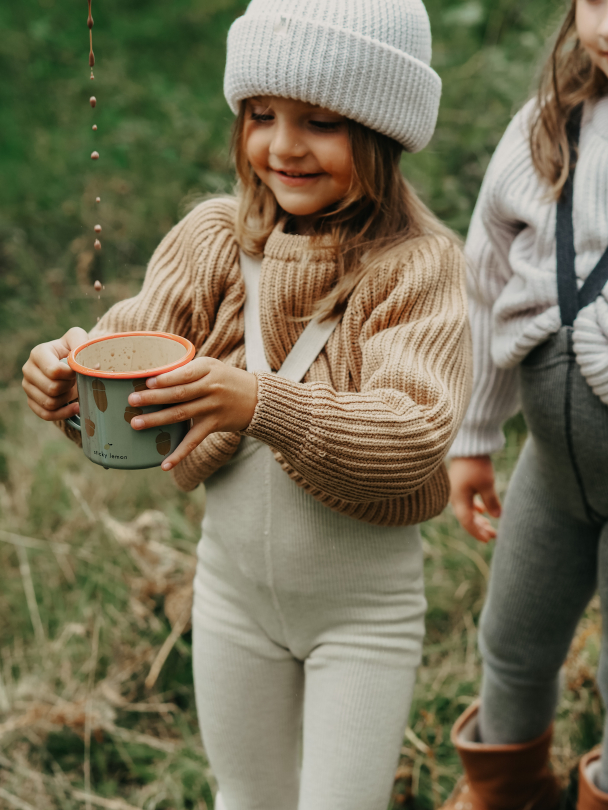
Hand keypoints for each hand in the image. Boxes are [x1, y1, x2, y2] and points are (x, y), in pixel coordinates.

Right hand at [22, 327, 88, 421]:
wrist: (68, 363)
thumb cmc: (73, 351)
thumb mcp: (78, 339)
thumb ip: (82, 343)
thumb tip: (93, 365)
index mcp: (38, 353)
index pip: (54, 371)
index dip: (70, 374)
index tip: (77, 371)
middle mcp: (28, 370)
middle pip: (52, 388)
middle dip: (69, 386)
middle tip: (75, 380)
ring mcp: (28, 387)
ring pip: (49, 403)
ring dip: (67, 398)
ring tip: (73, 389)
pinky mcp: (31, 401)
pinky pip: (46, 414)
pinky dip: (63, 413)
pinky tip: (76, 407)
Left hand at [127, 357, 257, 470]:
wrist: (257, 398)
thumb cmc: (225, 379)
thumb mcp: (210, 366)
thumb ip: (186, 371)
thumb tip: (150, 378)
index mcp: (207, 369)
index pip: (185, 374)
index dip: (166, 379)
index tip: (147, 383)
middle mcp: (211, 388)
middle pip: (179, 394)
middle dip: (154, 398)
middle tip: (132, 401)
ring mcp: (213, 408)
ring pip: (182, 415)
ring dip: (158, 420)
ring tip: (137, 423)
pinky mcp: (214, 425)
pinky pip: (194, 440)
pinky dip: (179, 453)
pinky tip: (165, 464)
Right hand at [449, 456, 500, 542]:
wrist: (468, 445)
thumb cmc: (476, 465)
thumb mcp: (487, 484)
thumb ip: (491, 502)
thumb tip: (497, 517)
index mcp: (459, 498)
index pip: (467, 521)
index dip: (477, 532)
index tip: (489, 539)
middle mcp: (455, 496)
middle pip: (466, 518)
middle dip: (479, 528)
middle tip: (493, 535)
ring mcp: (457, 490)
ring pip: (467, 510)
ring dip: (478, 519)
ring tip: (489, 526)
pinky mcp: (461, 483)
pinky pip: (467, 501)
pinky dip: (475, 508)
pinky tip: (483, 511)